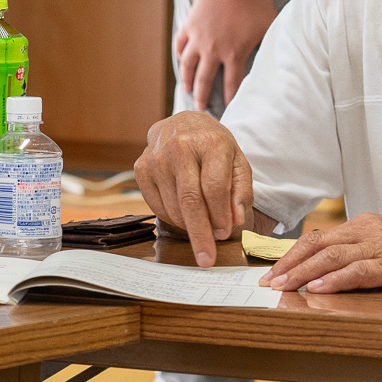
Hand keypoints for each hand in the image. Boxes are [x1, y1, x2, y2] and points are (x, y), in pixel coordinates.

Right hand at [133, 112, 250, 266]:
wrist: (183, 124)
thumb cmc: (214, 148)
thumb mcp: (237, 162)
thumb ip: (240, 192)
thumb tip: (234, 220)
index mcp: (210, 142)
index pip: (214, 188)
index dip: (220, 216)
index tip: (223, 234)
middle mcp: (180, 146)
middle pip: (190, 201)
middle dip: (200, 234)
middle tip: (206, 258)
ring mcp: (157, 157)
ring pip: (173, 207)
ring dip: (188, 226)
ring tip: (200, 226)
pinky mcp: (141, 168)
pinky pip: (157, 206)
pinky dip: (172, 218)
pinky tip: (183, 213)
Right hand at [174, 0, 278, 111]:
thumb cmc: (255, 0)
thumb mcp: (269, 25)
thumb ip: (269, 43)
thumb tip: (276, 57)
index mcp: (235, 53)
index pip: (233, 84)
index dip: (232, 99)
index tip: (231, 111)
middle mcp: (213, 50)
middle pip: (205, 80)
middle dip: (202, 98)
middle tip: (200, 110)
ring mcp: (199, 37)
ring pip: (188, 65)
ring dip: (186, 79)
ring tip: (187, 89)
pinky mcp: (190, 24)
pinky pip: (180, 43)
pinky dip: (179, 53)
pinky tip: (180, 59)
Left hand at [261, 215, 381, 293]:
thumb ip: (361, 252)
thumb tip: (328, 270)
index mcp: (364, 224)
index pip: (318, 237)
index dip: (292, 254)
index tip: (273, 270)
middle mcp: (368, 229)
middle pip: (318, 245)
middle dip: (289, 263)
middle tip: (268, 281)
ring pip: (333, 256)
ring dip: (304, 272)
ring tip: (284, 286)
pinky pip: (359, 270)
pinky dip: (335, 279)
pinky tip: (318, 288)